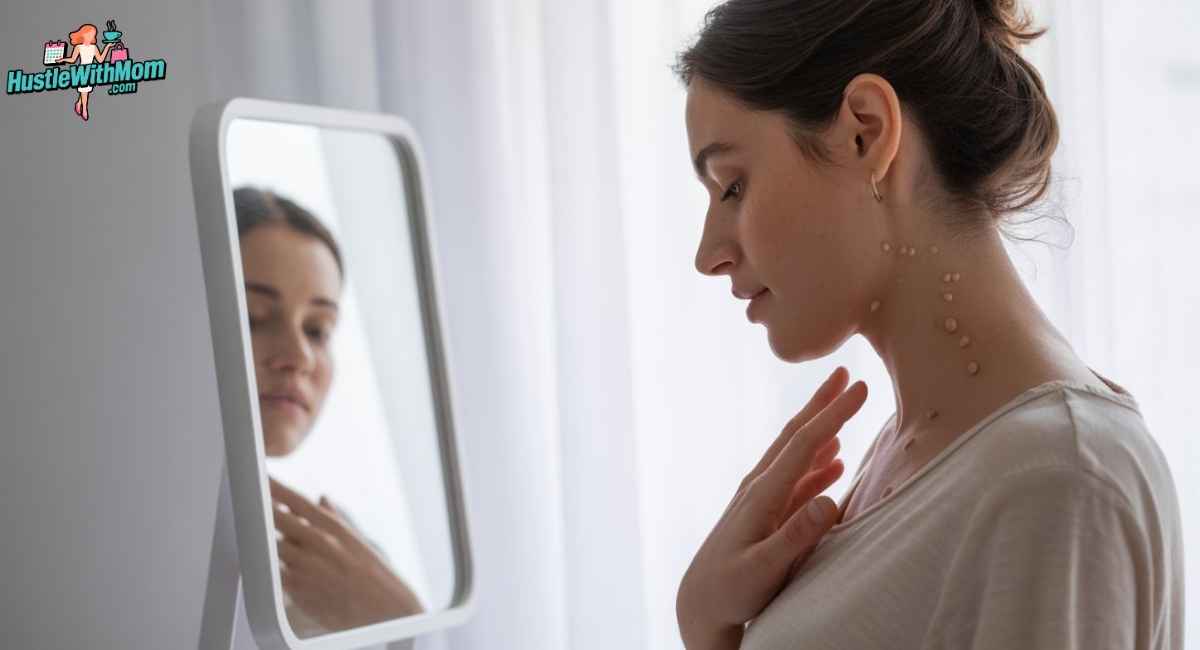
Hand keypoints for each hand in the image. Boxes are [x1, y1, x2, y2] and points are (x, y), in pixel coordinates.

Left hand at [269, 477, 423, 629]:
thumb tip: (322, 498)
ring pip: (272, 545)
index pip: (297, 501)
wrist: (381, 607)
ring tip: (255, 531)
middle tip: (248, 500)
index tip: (262, 478)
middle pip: (277, 519)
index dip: (275, 487)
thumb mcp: (356, 539)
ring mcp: (306, 566)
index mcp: (333, 527)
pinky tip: (268, 561)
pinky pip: (272, 571)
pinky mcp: (297, 588)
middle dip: (261, 509)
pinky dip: (269, 565)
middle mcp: (318, 543)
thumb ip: (334, 517)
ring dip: (264, 539)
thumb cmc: (371, 574)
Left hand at [676, 366, 865, 648]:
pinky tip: (835, 460)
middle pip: (795, 437)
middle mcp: (760, 488)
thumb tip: (830, 503)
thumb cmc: (730, 591)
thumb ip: (795, 537)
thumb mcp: (763, 569)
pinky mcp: (767, 514)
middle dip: (822, 404)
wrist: (701, 604)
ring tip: (842, 405)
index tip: (859, 388)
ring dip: (821, 428)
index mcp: (761, 495)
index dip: (833, 415)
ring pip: (797, 454)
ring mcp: (763, 499)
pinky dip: (817, 463)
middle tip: (845, 374)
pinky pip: (797, 479)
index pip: (802, 445)